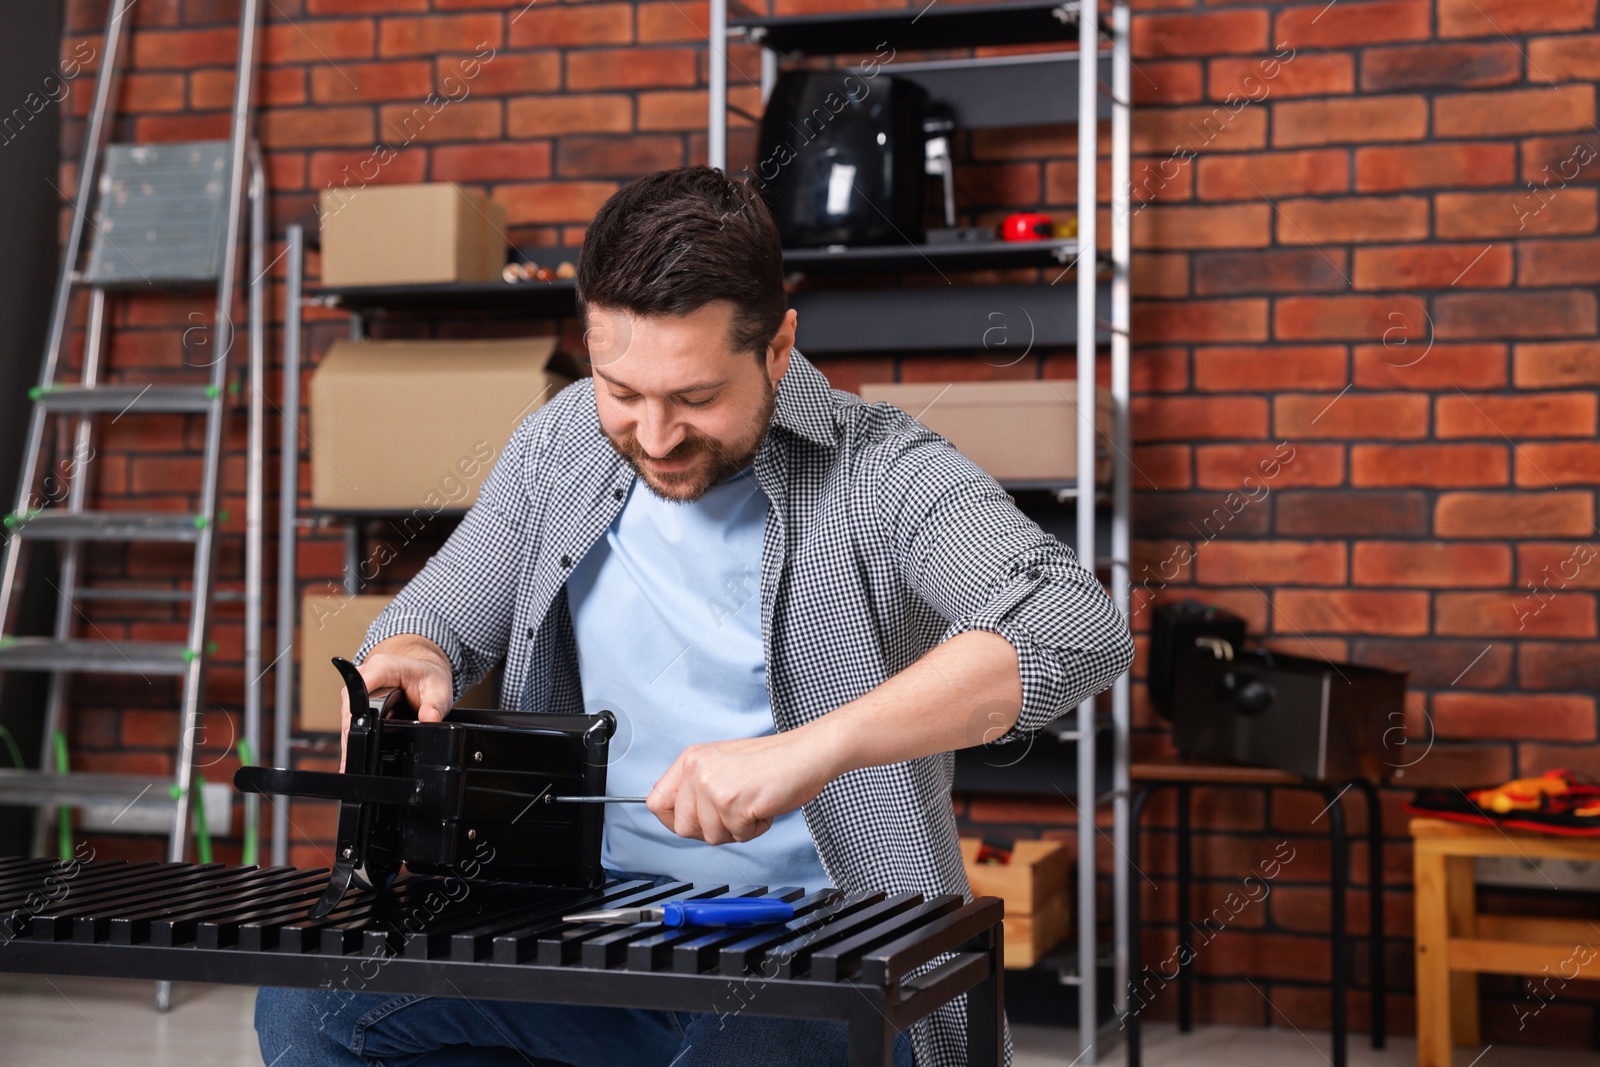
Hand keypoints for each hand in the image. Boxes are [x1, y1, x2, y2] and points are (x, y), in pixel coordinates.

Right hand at [339, 634, 452, 771]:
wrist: (425, 671)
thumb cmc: (428, 677)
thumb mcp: (439, 690)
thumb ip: (435, 705)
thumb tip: (430, 718)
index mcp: (382, 666)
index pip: (361, 688)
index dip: (358, 712)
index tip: (359, 736)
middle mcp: (365, 674)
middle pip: (350, 707)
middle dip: (352, 734)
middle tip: (353, 762)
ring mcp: (358, 688)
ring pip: (347, 715)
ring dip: (351, 737)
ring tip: (353, 762)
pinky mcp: (355, 699)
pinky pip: (350, 718)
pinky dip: (354, 735)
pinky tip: (358, 752)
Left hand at [646, 728, 839, 844]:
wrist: (806, 754)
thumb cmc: (772, 762)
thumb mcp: (722, 765)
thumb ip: (696, 788)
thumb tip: (678, 819)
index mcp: (691, 759)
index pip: (656, 802)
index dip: (673, 820)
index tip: (693, 822)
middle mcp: (697, 770)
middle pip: (682, 827)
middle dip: (711, 829)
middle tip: (734, 812)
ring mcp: (713, 786)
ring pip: (711, 836)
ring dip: (736, 829)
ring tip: (752, 804)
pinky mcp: (733, 803)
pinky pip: (738, 836)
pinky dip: (755, 829)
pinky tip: (763, 806)